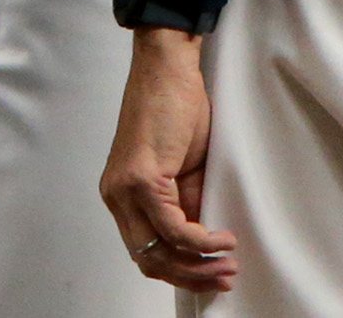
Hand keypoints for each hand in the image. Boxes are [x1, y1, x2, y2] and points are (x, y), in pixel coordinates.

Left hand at [99, 27, 237, 293]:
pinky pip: (172, 226)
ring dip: (197, 264)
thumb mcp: (183, 167)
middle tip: (224, 277)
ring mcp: (124, 189)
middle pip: (148, 260)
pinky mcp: (141, 178)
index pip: (144, 251)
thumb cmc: (175, 106)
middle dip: (190, 276)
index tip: (210, 274)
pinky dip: (200, 240)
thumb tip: (201, 238)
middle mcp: (115, 196)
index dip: (178, 270)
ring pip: (159, 249)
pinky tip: (222, 239)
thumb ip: (186, 203)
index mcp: (121, 195)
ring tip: (228, 263)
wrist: (166, 66)